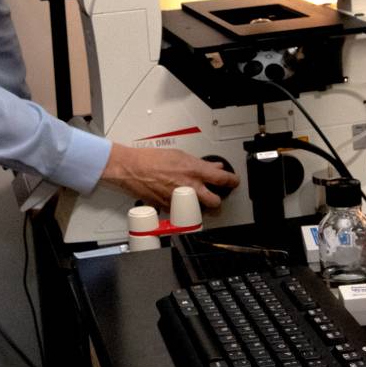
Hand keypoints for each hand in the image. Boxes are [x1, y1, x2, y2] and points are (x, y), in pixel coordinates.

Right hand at [99, 144, 239, 208]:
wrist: (131, 169)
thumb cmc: (150, 159)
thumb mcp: (179, 155)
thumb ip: (199, 164)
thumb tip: (212, 167)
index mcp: (193, 171)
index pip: (222, 179)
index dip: (232, 181)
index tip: (234, 181)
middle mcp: (188, 187)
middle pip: (215, 202)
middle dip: (218, 201)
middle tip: (217, 197)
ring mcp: (179, 200)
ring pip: (198, 209)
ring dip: (199, 206)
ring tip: (195, 199)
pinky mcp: (168, 208)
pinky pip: (181, 212)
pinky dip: (181, 208)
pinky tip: (177, 200)